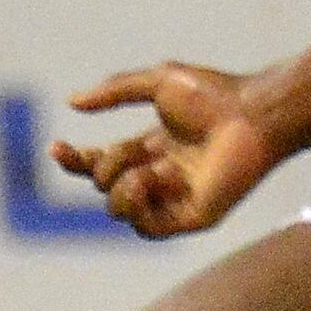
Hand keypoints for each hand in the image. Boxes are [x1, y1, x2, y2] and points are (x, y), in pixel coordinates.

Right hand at [48, 61, 278, 237]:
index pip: (102, 164)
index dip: (76, 160)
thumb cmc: (215, 94)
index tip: (56, 147)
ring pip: (120, 212)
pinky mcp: (193, 217)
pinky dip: (138, 208)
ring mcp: (176, 198)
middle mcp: (161, 175)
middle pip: (104, 187)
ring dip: (119, 191)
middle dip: (104, 169)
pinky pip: (147, 229)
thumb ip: (113, 91)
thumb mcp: (156, 82)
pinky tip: (150, 181)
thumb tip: (71, 102)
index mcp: (152, 147)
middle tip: (129, 152)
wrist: (254, 115)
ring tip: (144, 172)